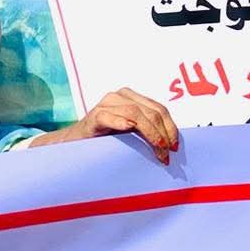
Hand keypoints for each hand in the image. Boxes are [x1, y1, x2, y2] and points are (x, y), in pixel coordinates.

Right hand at [30, 88, 178, 164]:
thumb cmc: (105, 139)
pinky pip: (109, 116)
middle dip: (163, 134)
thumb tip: (173, 144)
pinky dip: (120, 122)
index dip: (171, 127)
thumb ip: (147, 130)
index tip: (175, 147)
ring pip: (136, 113)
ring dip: (150, 134)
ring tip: (157, 150)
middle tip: (167, 154)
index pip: (159, 109)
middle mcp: (120, 96)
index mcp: (132, 97)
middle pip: (151, 112)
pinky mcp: (93, 116)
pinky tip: (128, 129)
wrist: (73, 143)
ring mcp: (106, 104)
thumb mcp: (130, 133)